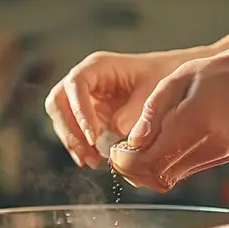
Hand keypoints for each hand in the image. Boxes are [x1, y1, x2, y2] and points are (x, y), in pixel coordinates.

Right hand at [45, 48, 206, 167]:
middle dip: (69, 130)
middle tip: (88, 153)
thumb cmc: (162, 78)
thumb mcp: (154, 92)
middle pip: (58, 102)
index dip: (79, 111)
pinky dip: (79, 146)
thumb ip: (135, 111)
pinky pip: (73, 130)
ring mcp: (83, 98)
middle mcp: (85, 80)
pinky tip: (91, 160)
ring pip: (61, 118)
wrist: (170, 79)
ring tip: (91, 161)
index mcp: (98, 66)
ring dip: (72, 142)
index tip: (93, 137)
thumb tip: (115, 130)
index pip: (75, 85)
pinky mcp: (87, 114)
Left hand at [111, 50, 228, 191]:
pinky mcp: (223, 158)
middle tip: (123, 154)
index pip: (149, 160)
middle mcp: (209, 144)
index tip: (116, 152)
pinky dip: (168, 165)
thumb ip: (152, 112)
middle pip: (158, 176)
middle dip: (134, 170)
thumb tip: (132, 143)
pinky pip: (186, 171)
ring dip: (149, 170)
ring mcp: (218, 154)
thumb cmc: (217, 72)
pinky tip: (163, 146)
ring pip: (171, 179)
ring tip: (141, 149)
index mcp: (194, 121)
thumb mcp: (176, 79)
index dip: (126, 162)